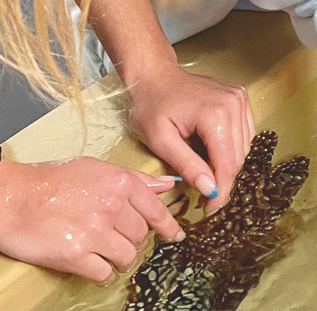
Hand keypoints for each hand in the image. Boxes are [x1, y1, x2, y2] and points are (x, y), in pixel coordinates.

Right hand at [0, 157, 183, 282]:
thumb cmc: (53, 180)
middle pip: (141, 235)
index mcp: (120, 182)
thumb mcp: (97, 168)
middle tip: (116, 235)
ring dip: (118, 256)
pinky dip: (101, 271)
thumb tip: (165, 185)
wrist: (15, 197)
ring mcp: (95, 232)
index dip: (168, 225)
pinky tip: (91, 261)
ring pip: (127, 256)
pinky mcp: (77, 256)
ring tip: (102, 248)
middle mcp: (112, 206)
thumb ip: (134, 178)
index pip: (156, 209)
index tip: (175, 234)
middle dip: (133, 238)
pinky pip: (105, 273)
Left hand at [127, 63, 253, 213]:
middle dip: (223, 181)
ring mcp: (239, 98)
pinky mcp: (239, 97)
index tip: (208, 210)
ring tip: (206, 172)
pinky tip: (214, 151)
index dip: (220, 192)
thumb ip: (187, 166)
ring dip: (228, 165)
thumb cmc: (152, 106)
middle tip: (204, 197)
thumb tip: (210, 189)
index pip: (227, 164)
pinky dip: (232, 147)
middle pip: (238, 157)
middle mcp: (234, 103)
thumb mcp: (161, 141)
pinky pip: (245, 132)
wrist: (155, 76)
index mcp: (215, 114)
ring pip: (245, 147)